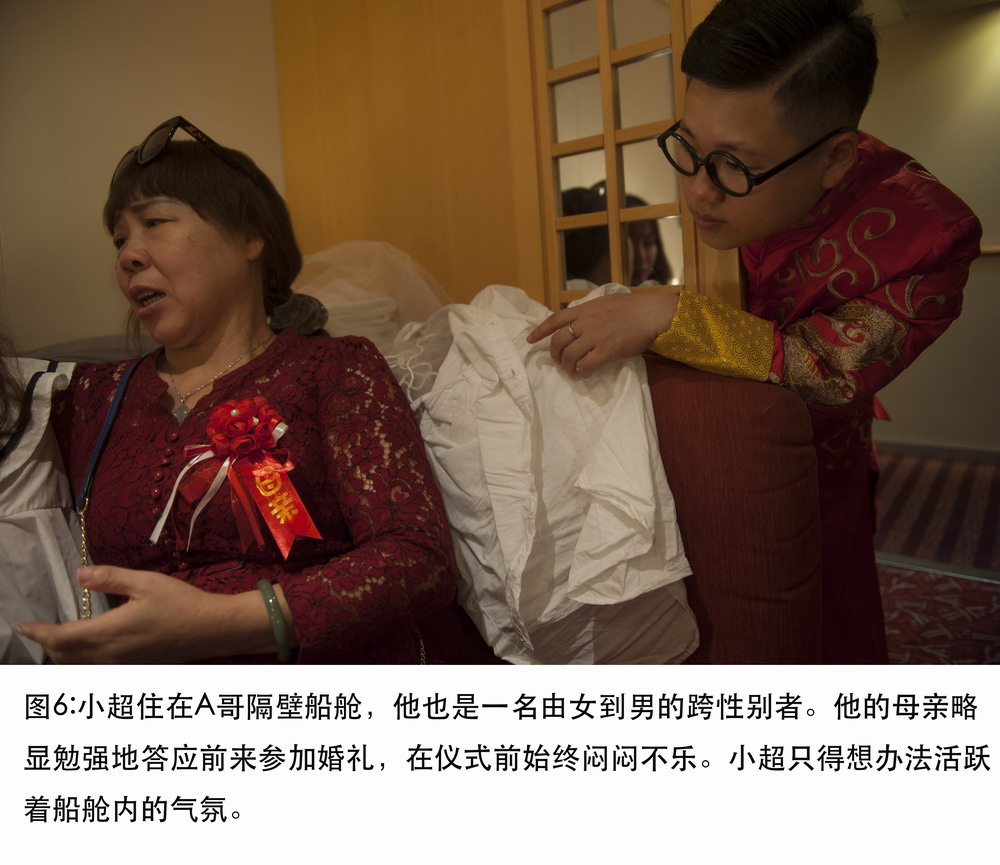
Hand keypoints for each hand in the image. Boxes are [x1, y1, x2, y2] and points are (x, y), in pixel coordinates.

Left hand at [16, 565, 272, 663]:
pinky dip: (83, 661)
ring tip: (59, 641)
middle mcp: (110, 656)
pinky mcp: (136, 667)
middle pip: (65, 658)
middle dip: (48, 646)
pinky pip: (97, 669)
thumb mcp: (146, 582)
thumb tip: (79, 574)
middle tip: (40, 631)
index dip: (38, 633)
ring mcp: (123, 665)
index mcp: (108, 634)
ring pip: (80, 667)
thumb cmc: (181, 603)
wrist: (214, 630)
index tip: (22, 626)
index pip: (60, 639)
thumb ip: (110, 578)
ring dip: (65, 656)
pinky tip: (91, 649)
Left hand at [525, 291, 678, 376]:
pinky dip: (582, 372)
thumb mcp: (604, 303)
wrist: (650, 314)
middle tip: (558, 360)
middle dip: (554, 353)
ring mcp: (595, 337)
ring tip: (570, 371)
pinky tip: (583, 374)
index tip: (529, 340)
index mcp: (584, 309)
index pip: (555, 319)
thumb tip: (578, 322)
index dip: (540, 331)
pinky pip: (586, 366)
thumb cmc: (631, 308)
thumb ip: (588, 313)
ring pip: (570, 355)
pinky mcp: (606, 351)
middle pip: (559, 340)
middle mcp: (586, 323)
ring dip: (566, 366)